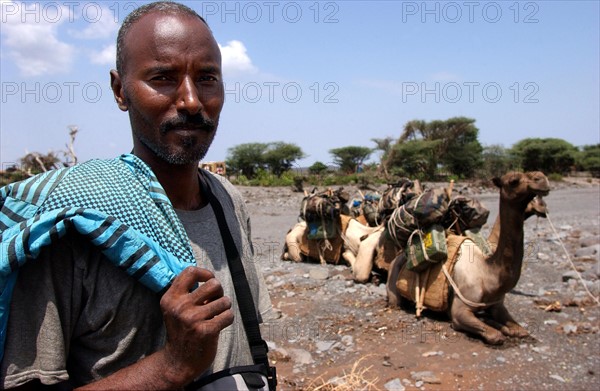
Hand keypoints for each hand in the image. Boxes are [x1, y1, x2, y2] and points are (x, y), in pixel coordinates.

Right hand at [159, 266, 233, 380]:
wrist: (178, 361)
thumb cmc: (182, 330)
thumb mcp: (176, 308)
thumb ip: (188, 293)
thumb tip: (211, 278)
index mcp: (170, 298)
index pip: (190, 272)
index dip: (205, 273)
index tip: (209, 280)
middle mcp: (180, 307)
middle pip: (213, 284)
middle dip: (219, 292)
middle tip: (214, 302)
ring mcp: (192, 319)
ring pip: (225, 300)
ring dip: (224, 307)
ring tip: (216, 315)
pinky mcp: (205, 331)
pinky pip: (228, 315)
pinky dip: (227, 319)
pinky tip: (218, 325)